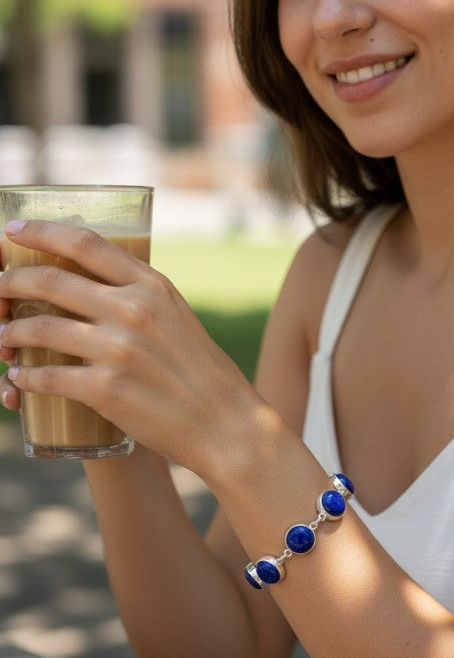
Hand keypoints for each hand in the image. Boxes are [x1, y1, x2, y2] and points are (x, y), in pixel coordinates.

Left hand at [0, 220, 258, 471]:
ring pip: (38, 327)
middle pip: (50, 280)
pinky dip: (24, 377)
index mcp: (153, 287)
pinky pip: (45, 376)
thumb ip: (144, 301)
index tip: (13, 232)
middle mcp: (133, 310)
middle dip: (10, 282)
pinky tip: (19, 378)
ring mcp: (117, 349)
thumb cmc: (206, 375)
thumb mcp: (180, 320)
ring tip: (1, 338)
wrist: (227, 424)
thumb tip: (100, 292)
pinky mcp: (105, 388)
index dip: (42, 233)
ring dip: (7, 332)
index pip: (86, 243)